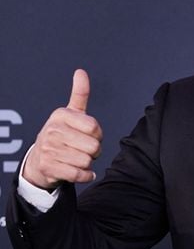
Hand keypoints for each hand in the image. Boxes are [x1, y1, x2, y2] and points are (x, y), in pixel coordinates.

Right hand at [22, 69, 102, 188]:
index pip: (95, 128)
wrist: (40, 160)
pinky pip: (79, 174)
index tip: (89, 136)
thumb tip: (81, 72)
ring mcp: (49, 149)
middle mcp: (53, 130)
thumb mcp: (69, 113)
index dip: (97, 135)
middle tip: (83, 149)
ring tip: (78, 159)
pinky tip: (82, 172)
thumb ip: (79, 94)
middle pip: (93, 147)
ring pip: (87, 161)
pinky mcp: (49, 167)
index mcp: (61, 115)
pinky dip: (85, 176)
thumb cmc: (60, 135)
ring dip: (88, 164)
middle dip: (94, 151)